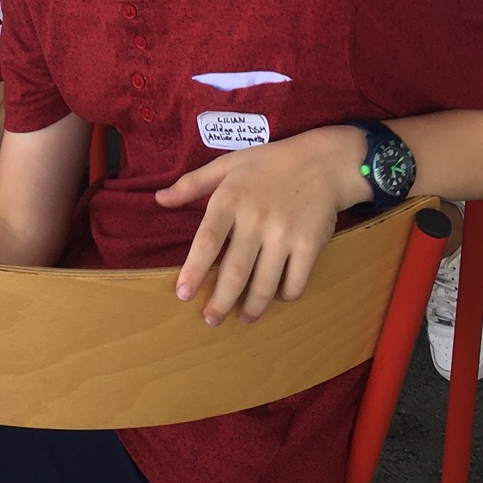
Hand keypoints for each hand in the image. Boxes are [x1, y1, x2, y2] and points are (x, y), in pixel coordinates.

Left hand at [156, 127, 369, 322]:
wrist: (323, 162)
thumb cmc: (269, 163)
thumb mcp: (227, 164)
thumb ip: (192, 184)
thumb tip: (159, 199)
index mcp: (231, 199)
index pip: (207, 241)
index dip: (193, 271)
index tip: (183, 294)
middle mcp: (256, 219)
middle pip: (234, 272)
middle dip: (220, 302)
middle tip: (210, 320)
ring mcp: (284, 235)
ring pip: (264, 285)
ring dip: (251, 308)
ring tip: (242, 319)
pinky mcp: (309, 246)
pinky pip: (294, 283)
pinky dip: (284, 296)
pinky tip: (275, 297)